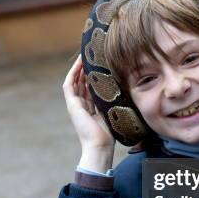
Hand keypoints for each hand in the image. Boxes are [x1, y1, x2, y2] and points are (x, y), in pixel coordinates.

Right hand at [63, 55, 114, 171]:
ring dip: (79, 66)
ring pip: (75, 79)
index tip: (101, 60)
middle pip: (82, 79)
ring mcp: (75, 103)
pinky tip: (79, 64)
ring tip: (85, 53)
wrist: (100, 145)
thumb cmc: (111, 132)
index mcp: (93, 105)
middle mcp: (83, 103)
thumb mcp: (115, 110)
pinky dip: (73, 73)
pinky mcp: (71, 104)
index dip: (94, 71)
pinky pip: (69, 85)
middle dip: (86, 66)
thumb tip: (129, 87)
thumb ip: (117, 99)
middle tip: (93, 52)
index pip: (91, 84)